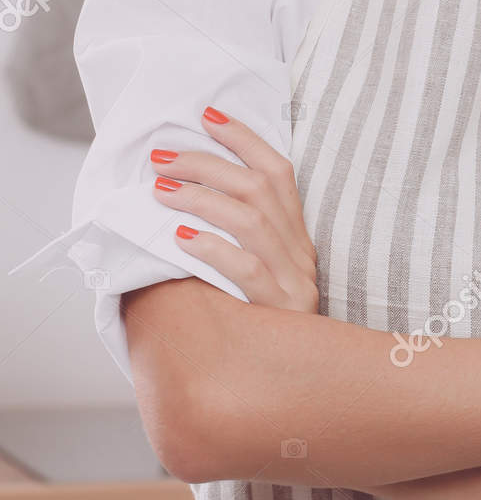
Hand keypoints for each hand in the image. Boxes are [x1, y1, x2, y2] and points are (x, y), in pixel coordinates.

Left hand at [151, 105, 318, 313]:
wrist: (300, 384)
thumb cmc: (260, 323)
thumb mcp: (259, 275)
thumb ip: (235, 239)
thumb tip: (178, 194)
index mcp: (297, 237)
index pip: (279, 173)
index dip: (245, 140)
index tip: (208, 115)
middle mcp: (301, 253)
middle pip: (259, 190)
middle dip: (207, 164)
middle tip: (161, 158)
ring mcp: (295, 281)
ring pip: (252, 222)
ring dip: (202, 198)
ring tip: (160, 190)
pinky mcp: (281, 310)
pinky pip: (247, 270)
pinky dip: (212, 248)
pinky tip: (180, 240)